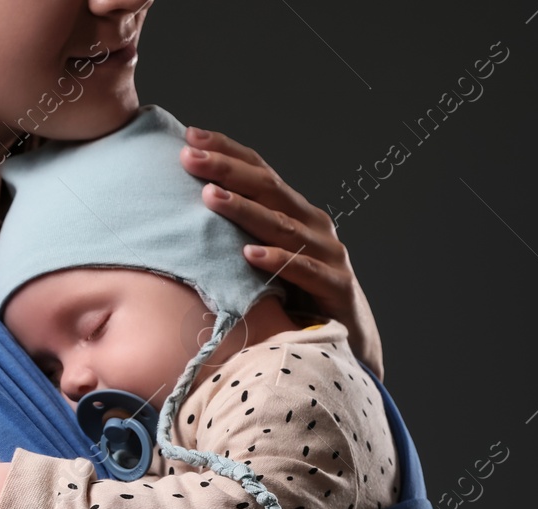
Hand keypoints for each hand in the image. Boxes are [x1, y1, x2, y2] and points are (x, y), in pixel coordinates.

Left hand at [180, 125, 384, 379]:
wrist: (348, 343)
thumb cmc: (298, 298)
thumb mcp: (269, 259)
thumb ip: (244, 234)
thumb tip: (190, 211)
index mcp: (297, 213)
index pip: (260, 172)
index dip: (227, 151)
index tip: (189, 135)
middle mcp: (315, 226)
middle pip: (269, 188)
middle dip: (227, 169)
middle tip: (188, 155)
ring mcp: (329, 255)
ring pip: (282, 225)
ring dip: (244, 209)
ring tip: (210, 196)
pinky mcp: (337, 288)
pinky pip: (303, 271)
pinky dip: (276, 260)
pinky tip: (249, 254)